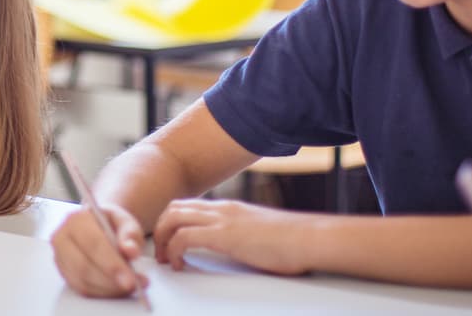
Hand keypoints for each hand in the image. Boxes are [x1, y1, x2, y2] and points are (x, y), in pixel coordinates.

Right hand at [50, 205, 146, 297]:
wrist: (99, 225)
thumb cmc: (111, 223)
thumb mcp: (126, 222)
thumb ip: (130, 234)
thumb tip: (131, 251)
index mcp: (76, 219)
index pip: (93, 244)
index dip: (111, 264)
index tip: (130, 278)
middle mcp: (62, 238)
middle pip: (83, 266)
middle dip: (110, 281)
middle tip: (133, 286)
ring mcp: (60, 257)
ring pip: (82, 281)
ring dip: (108, 289)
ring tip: (131, 287)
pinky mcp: (64, 273)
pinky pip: (82, 289)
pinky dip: (103, 293)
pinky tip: (119, 289)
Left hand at [153, 198, 310, 274]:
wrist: (311, 238)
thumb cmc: (294, 242)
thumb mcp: (260, 235)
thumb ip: (243, 237)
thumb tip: (238, 250)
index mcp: (230, 209)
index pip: (188, 206)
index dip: (172, 223)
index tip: (169, 243)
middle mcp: (222, 209)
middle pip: (174, 208)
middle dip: (160, 230)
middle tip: (161, 254)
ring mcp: (222, 219)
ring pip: (173, 217)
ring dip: (162, 239)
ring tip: (165, 260)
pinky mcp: (224, 235)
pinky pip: (184, 237)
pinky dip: (174, 250)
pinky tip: (179, 265)